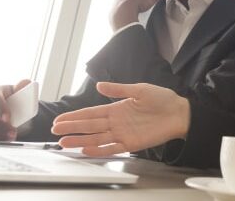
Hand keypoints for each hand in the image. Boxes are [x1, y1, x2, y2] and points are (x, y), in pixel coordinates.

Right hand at [0, 79, 29, 139]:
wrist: (3, 103)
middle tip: (12, 133)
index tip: (8, 119)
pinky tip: (1, 138)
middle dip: (0, 127)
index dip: (1, 110)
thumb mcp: (18, 92)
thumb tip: (26, 83)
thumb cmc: (11, 98)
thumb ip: (22, 87)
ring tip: (9, 137)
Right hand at [51, 82, 189, 155]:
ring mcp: (123, 133)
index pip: (91, 113)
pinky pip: (112, 148)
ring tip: (63, 142)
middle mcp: (116, 122)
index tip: (60, 119)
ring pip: (96, 138)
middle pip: (89, 126)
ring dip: (79, 140)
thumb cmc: (163, 99)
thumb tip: (99, 85)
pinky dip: (99, 149)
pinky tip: (86, 149)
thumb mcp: (139, 89)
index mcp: (117, 108)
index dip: (75, 116)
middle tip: (54, 130)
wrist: (180, 112)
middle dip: (71, 128)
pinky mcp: (132, 143)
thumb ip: (119, 89)